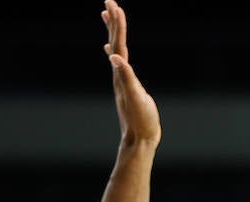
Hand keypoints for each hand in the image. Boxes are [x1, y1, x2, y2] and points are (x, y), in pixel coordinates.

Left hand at [102, 0, 160, 146]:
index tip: (114, 5)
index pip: (119, 44)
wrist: (139, 140)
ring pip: (116, 51)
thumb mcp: (136, 97)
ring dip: (113, 33)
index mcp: (121, 74)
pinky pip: (120, 65)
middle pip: (115, 42)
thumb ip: (126, 76)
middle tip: (109, 1)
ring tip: (108, 17)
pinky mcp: (128, 88)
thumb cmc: (141, 120)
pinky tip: (113, 53)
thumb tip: (113, 56)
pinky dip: (116, 54)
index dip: (118, 25)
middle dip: (113, 22)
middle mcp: (119, 74)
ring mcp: (122, 81)